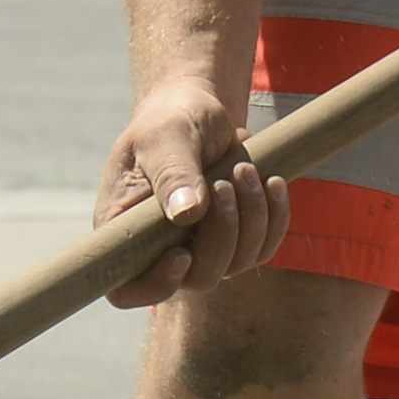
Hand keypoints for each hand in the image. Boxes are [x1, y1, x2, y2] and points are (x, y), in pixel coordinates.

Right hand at [95, 74, 291, 309]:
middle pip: (197, 279)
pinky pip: (263, 249)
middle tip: (227, 182)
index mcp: (125, 230)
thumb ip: (172, 173)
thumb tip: (186, 214)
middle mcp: (160, 250)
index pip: (126, 289)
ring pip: (235, 264)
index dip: (154, 287)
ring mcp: (200, 248)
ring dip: (250, 218)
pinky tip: (271, 182)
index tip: (182, 254)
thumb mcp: (165, 136)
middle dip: (222, 233)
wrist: (199, 109)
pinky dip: (274, 218)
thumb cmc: (171, 119)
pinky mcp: (235, 239)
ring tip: (244, 169)